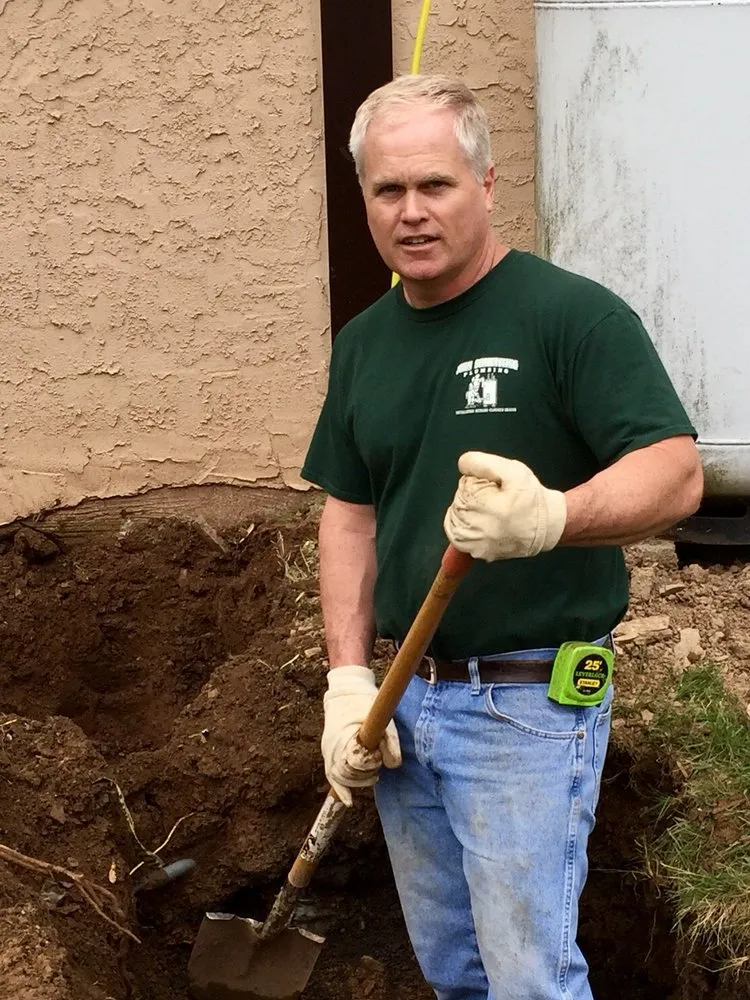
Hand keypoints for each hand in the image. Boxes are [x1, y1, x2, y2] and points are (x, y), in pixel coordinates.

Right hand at [322, 665, 401, 805]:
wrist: (346, 690)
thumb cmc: (364, 702)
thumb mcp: (382, 717)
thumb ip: (390, 742)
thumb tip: (394, 765)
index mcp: (343, 738)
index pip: (355, 764)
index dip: (369, 764)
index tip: (378, 758)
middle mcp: (331, 747)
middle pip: (346, 775)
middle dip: (364, 775)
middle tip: (377, 766)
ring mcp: (327, 750)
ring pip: (338, 778)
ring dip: (356, 782)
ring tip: (372, 776)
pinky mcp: (329, 752)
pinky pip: (331, 775)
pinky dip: (341, 789)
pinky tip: (348, 801)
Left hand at [444, 451, 566, 560]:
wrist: (547, 526)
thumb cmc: (532, 499)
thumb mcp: (514, 471)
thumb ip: (485, 464)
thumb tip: (463, 464)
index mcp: (492, 509)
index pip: (464, 487)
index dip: (475, 481)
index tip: (491, 486)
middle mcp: (483, 530)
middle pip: (458, 502)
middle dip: (470, 495)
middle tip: (491, 497)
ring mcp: (480, 545)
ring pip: (454, 519)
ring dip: (463, 509)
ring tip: (486, 508)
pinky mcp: (480, 553)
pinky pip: (457, 537)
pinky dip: (459, 525)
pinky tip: (474, 519)